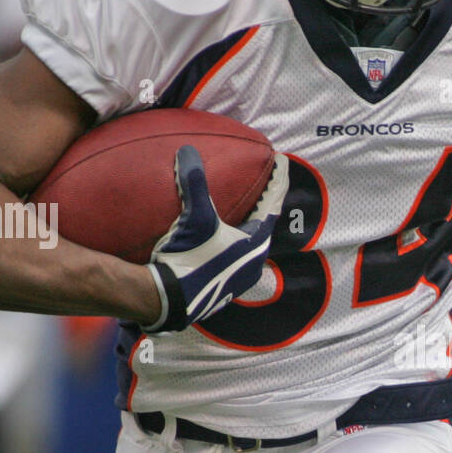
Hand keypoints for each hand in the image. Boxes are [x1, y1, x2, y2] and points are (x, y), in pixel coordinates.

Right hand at [146, 146, 288, 332]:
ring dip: (249, 225)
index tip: (282, 161)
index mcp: (255, 244)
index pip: (273, 204)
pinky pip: (235, 256)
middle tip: (267, 183)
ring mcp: (241, 278)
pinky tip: (221, 238)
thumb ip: (194, 184)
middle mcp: (254, 262)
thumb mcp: (195, 219)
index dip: (278, 181)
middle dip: (267, 203)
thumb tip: (188, 152)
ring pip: (251, 243)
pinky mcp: (224, 287)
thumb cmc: (189, 259)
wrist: (169, 301)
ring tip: (246, 209)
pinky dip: (233, 241)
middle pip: (265, 225)